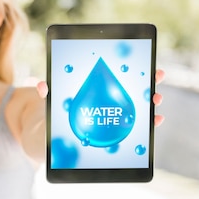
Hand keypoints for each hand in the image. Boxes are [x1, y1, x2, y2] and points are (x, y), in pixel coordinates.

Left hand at [35, 68, 165, 126]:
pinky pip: (135, 127)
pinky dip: (148, 124)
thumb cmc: (56, 112)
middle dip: (149, 81)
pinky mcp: (116, 132)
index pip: (119, 73)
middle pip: (134, 88)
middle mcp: (111, 99)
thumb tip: (41, 85)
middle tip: (157, 77)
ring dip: (151, 102)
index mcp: (97, 87)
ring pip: (138, 107)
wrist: (52, 136)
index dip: (136, 67)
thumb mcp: (52, 99)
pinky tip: (155, 120)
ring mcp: (115, 115)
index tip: (148, 61)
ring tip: (155, 99)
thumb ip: (47, 91)